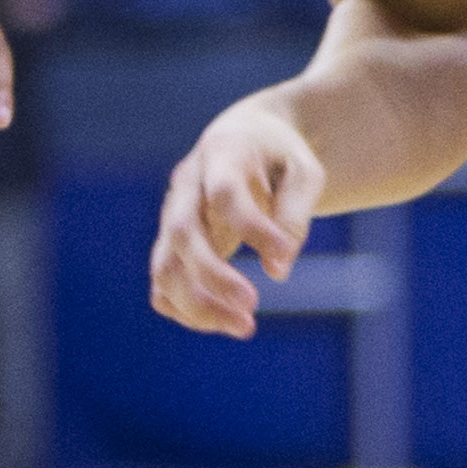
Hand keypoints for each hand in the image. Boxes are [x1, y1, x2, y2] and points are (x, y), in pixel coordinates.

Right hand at [150, 94, 323, 336]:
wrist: (247, 140)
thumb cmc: (280, 157)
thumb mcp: (304, 173)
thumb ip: (294, 215)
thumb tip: (278, 269)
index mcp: (222, 154)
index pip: (224, 193)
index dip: (252, 228)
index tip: (282, 256)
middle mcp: (187, 185)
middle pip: (181, 232)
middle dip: (213, 275)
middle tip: (253, 304)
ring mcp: (172, 215)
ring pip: (164, 266)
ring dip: (197, 305)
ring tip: (244, 327)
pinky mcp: (171, 243)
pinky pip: (163, 284)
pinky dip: (185, 310)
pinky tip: (225, 321)